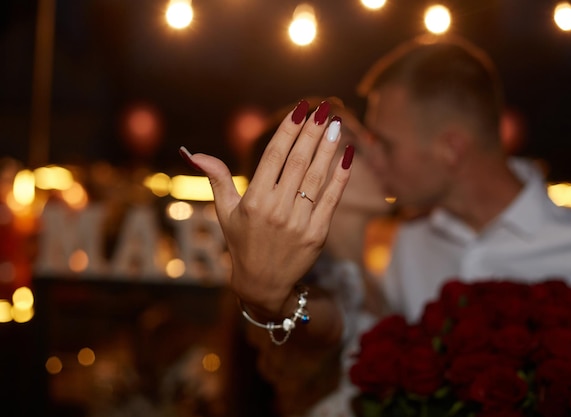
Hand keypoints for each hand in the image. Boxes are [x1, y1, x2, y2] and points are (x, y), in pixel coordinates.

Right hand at [180, 99, 353, 316]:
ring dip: (328, 147)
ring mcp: (299, 223)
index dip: (288, 130)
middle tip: (324, 107)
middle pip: (298, 161)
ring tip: (337, 124)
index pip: (274, 156)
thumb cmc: (242, 243)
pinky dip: (341, 176)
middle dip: (312, 131)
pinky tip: (348, 154)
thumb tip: (194, 153)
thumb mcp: (225, 212)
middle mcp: (277, 210)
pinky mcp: (318, 234)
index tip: (300, 109)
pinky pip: (332, 199)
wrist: (263, 283)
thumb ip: (216, 179)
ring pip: (317, 176)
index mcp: (254, 200)